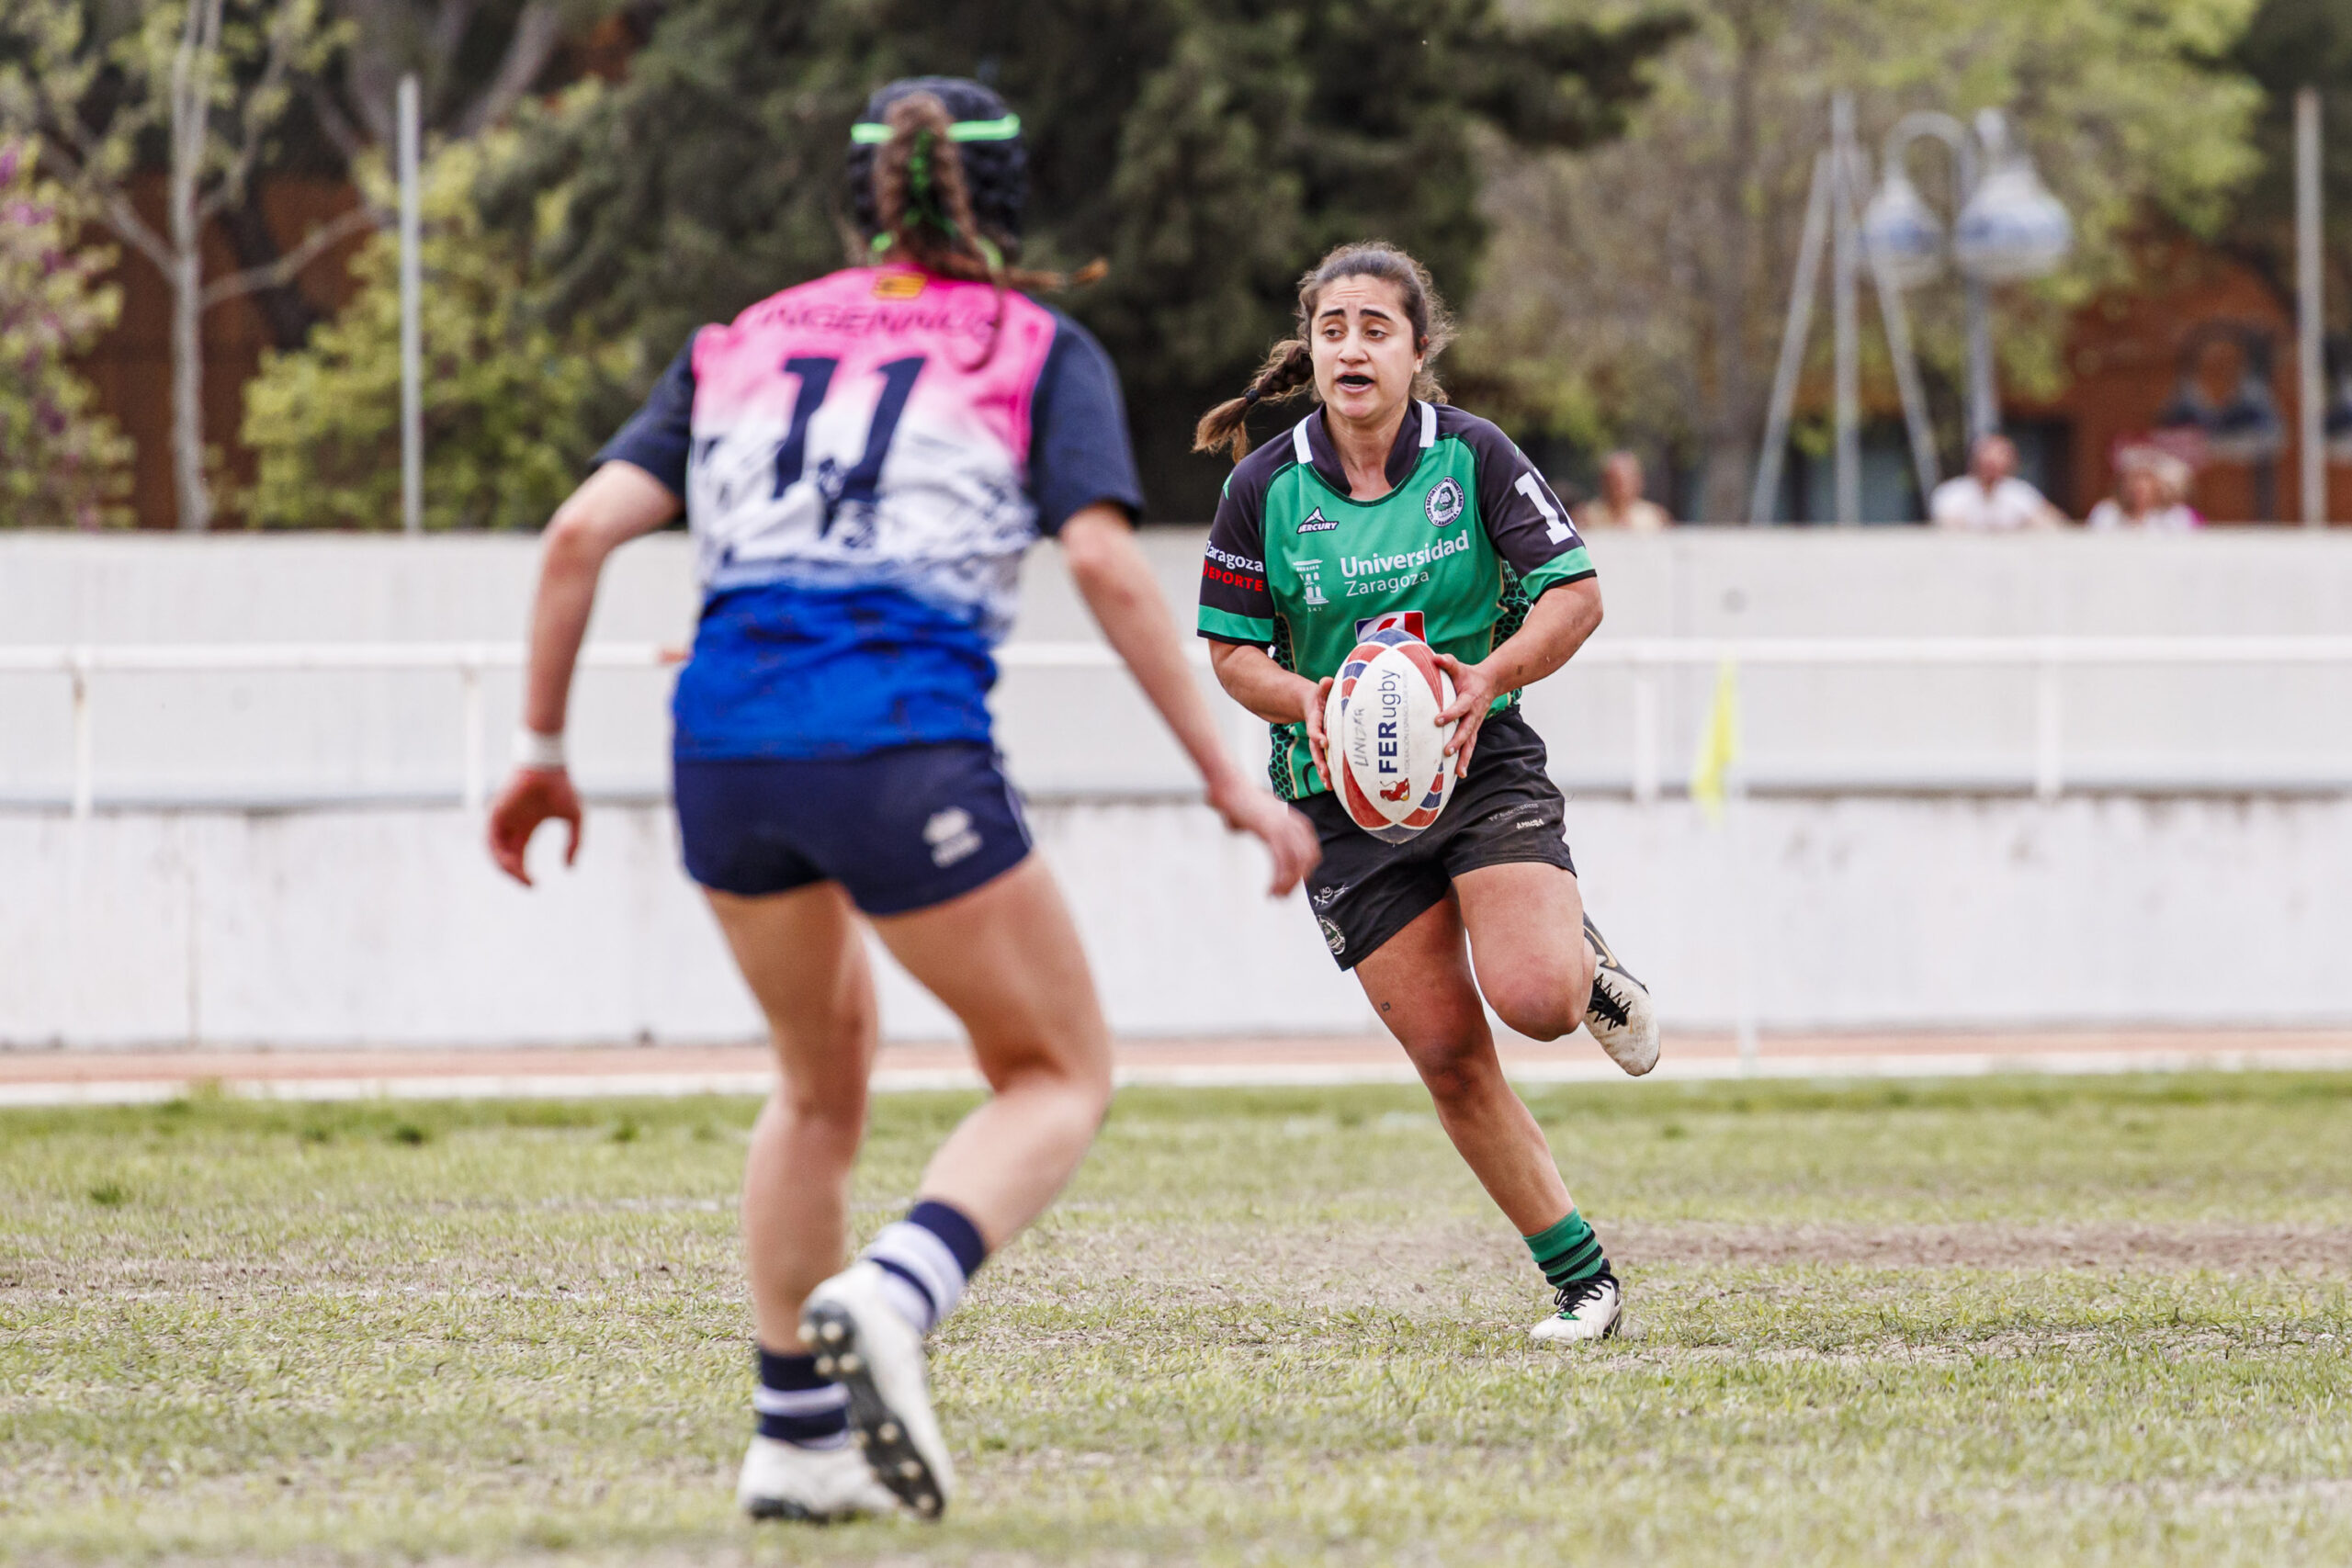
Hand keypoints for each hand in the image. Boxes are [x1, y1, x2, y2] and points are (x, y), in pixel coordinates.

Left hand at [487, 767, 581, 886]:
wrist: (548, 765)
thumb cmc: (562, 787)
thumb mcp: (575, 819)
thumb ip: (574, 843)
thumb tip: (569, 868)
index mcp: (526, 827)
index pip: (519, 857)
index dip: (524, 874)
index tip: (535, 885)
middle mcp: (512, 825)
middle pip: (506, 858)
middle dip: (515, 875)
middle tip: (528, 884)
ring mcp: (502, 819)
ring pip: (495, 852)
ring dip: (505, 867)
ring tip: (519, 874)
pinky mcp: (495, 813)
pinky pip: (490, 840)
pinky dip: (498, 854)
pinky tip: (511, 862)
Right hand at [1207, 771, 1322, 897]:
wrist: (1230, 789)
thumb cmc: (1240, 804)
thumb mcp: (1260, 820)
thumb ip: (1265, 832)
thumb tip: (1255, 837)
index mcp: (1298, 823)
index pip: (1311, 853)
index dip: (1304, 872)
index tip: (1290, 885)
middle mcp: (1295, 826)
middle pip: (1307, 861)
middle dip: (1297, 882)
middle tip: (1282, 895)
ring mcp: (1285, 828)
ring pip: (1297, 865)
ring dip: (1288, 885)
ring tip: (1276, 896)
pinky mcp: (1272, 832)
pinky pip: (1282, 863)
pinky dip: (1279, 881)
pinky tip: (1270, 891)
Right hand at [1302, 675, 1336, 786]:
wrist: (1308, 704)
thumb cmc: (1319, 696)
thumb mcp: (1320, 690)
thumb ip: (1323, 686)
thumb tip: (1327, 681)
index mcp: (1315, 720)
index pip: (1315, 729)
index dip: (1318, 735)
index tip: (1324, 742)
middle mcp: (1315, 733)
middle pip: (1316, 749)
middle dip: (1320, 761)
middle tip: (1326, 772)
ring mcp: (1319, 741)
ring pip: (1320, 758)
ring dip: (1323, 772)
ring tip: (1328, 785)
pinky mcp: (1324, 747)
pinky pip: (1325, 760)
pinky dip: (1327, 772)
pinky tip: (1332, 785)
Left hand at [1433, 654, 1500, 778]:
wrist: (1490, 682)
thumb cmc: (1469, 675)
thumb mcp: (1459, 666)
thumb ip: (1447, 662)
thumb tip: (1434, 658)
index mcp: (1469, 699)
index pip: (1460, 707)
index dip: (1450, 714)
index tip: (1437, 720)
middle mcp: (1474, 714)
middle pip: (1467, 730)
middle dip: (1458, 741)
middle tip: (1447, 751)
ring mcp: (1475, 724)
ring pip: (1470, 743)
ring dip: (1464, 757)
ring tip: (1458, 772)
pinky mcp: (1473, 731)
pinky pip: (1470, 746)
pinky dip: (1465, 760)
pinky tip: (1459, 774)